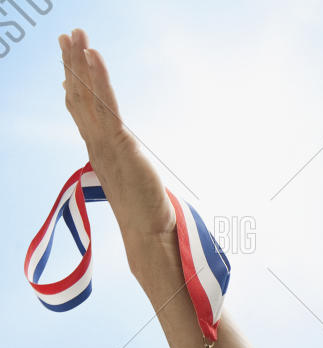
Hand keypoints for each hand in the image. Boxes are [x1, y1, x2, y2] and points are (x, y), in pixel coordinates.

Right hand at [58, 28, 175, 249]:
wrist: (149, 232)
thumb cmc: (145, 211)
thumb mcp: (131, 179)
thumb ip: (125, 163)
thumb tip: (128, 157)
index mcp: (97, 150)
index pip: (80, 111)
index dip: (73, 85)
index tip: (68, 65)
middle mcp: (95, 143)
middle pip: (78, 95)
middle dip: (72, 64)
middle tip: (67, 35)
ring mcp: (104, 142)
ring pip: (87, 94)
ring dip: (81, 62)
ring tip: (76, 34)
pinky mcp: (119, 143)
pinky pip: (106, 104)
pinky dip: (99, 78)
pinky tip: (94, 57)